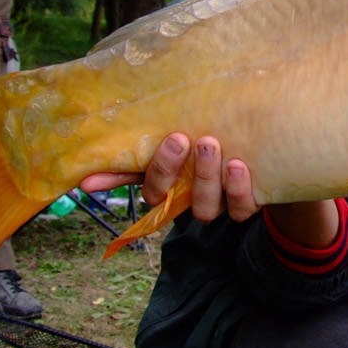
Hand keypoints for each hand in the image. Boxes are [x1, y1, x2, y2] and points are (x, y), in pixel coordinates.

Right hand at [79, 133, 259, 222]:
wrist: (263, 143)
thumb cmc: (206, 138)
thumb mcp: (173, 143)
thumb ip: (132, 158)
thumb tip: (83, 179)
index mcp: (170, 186)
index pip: (153, 189)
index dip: (154, 172)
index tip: (170, 139)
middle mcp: (192, 199)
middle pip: (180, 201)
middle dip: (179, 171)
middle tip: (187, 138)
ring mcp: (220, 203)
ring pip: (208, 208)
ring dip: (209, 179)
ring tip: (214, 146)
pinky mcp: (248, 202)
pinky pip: (242, 209)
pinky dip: (240, 191)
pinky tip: (240, 166)